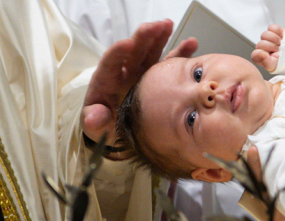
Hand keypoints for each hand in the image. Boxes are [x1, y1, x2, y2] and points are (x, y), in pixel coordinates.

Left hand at [81, 19, 197, 145]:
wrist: (117, 131)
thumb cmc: (103, 126)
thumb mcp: (96, 126)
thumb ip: (95, 121)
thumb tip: (93, 119)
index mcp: (107, 80)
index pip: (110, 62)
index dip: (118, 52)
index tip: (127, 43)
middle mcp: (125, 72)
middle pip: (133, 51)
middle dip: (143, 37)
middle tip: (154, 26)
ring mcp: (142, 73)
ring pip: (151, 51)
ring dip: (160, 37)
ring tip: (168, 25)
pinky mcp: (157, 78)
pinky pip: (169, 63)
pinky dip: (180, 53)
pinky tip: (191, 44)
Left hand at [251, 24, 284, 71]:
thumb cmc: (284, 62)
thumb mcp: (276, 66)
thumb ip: (266, 63)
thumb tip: (262, 55)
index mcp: (260, 57)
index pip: (255, 54)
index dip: (263, 54)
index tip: (272, 56)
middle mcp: (262, 48)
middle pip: (260, 43)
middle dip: (272, 47)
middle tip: (278, 50)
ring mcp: (268, 39)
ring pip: (265, 34)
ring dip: (275, 39)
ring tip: (281, 44)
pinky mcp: (275, 31)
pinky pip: (272, 27)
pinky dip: (278, 32)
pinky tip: (282, 37)